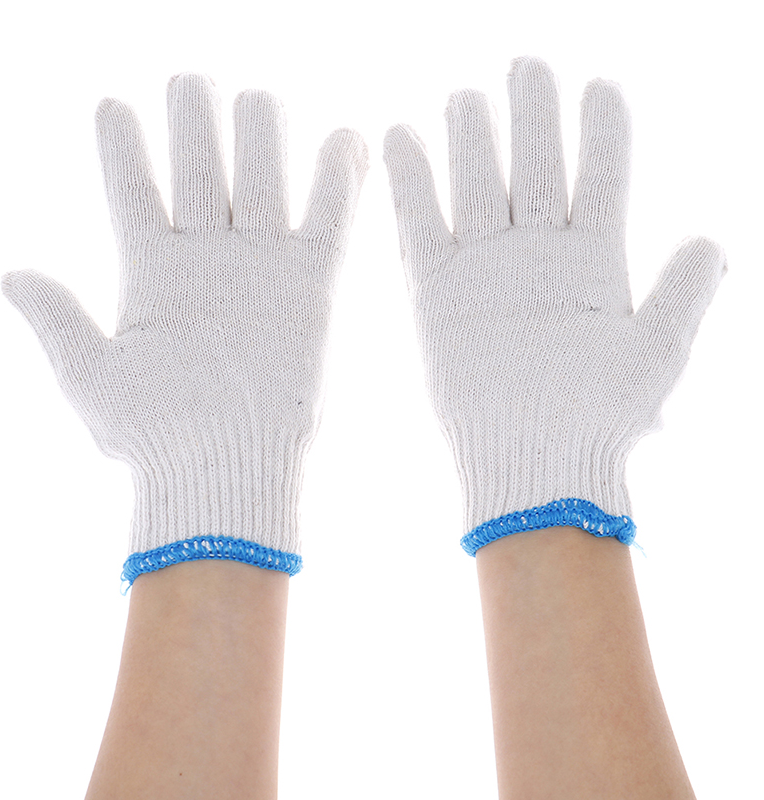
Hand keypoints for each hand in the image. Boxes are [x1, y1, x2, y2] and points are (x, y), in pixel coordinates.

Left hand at [2, 74, 366, 580]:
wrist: (222, 468)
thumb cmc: (152, 437)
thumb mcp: (89, 378)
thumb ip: (57, 321)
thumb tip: (12, 275)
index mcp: (150, 274)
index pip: (134, 192)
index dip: (122, 149)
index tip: (111, 106)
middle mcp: (205, 262)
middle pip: (199, 172)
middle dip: (194, 124)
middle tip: (190, 80)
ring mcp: (257, 268)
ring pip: (259, 182)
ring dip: (256, 136)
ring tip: (250, 94)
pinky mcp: (307, 286)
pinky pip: (327, 221)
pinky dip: (336, 182)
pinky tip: (345, 139)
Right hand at [384, 56, 724, 550]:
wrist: (535, 458)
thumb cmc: (601, 415)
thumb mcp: (657, 352)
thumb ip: (683, 294)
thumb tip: (710, 241)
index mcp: (593, 262)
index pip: (600, 178)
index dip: (601, 134)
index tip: (599, 87)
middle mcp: (538, 257)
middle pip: (534, 167)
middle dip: (532, 116)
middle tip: (526, 66)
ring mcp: (486, 270)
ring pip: (477, 186)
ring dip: (473, 139)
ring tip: (468, 96)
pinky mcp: (439, 291)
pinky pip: (420, 226)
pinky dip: (411, 184)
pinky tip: (402, 139)